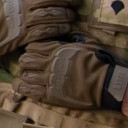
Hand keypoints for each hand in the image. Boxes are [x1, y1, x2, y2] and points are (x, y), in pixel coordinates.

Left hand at [13, 40, 127, 110]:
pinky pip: (30, 91)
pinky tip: (21, 87)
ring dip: (23, 75)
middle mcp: (50, 64)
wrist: (106, 83)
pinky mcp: (51, 96)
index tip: (34, 52)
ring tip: (25, 76)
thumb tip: (65, 32)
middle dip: (25, 61)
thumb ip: (72, 37)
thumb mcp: (86, 42)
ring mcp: (50, 80)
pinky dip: (23, 88)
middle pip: (25, 60)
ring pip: (25, 76)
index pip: (33, 47)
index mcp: (57, 50)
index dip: (31, 49)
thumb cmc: (98, 61)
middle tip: (29, 65)